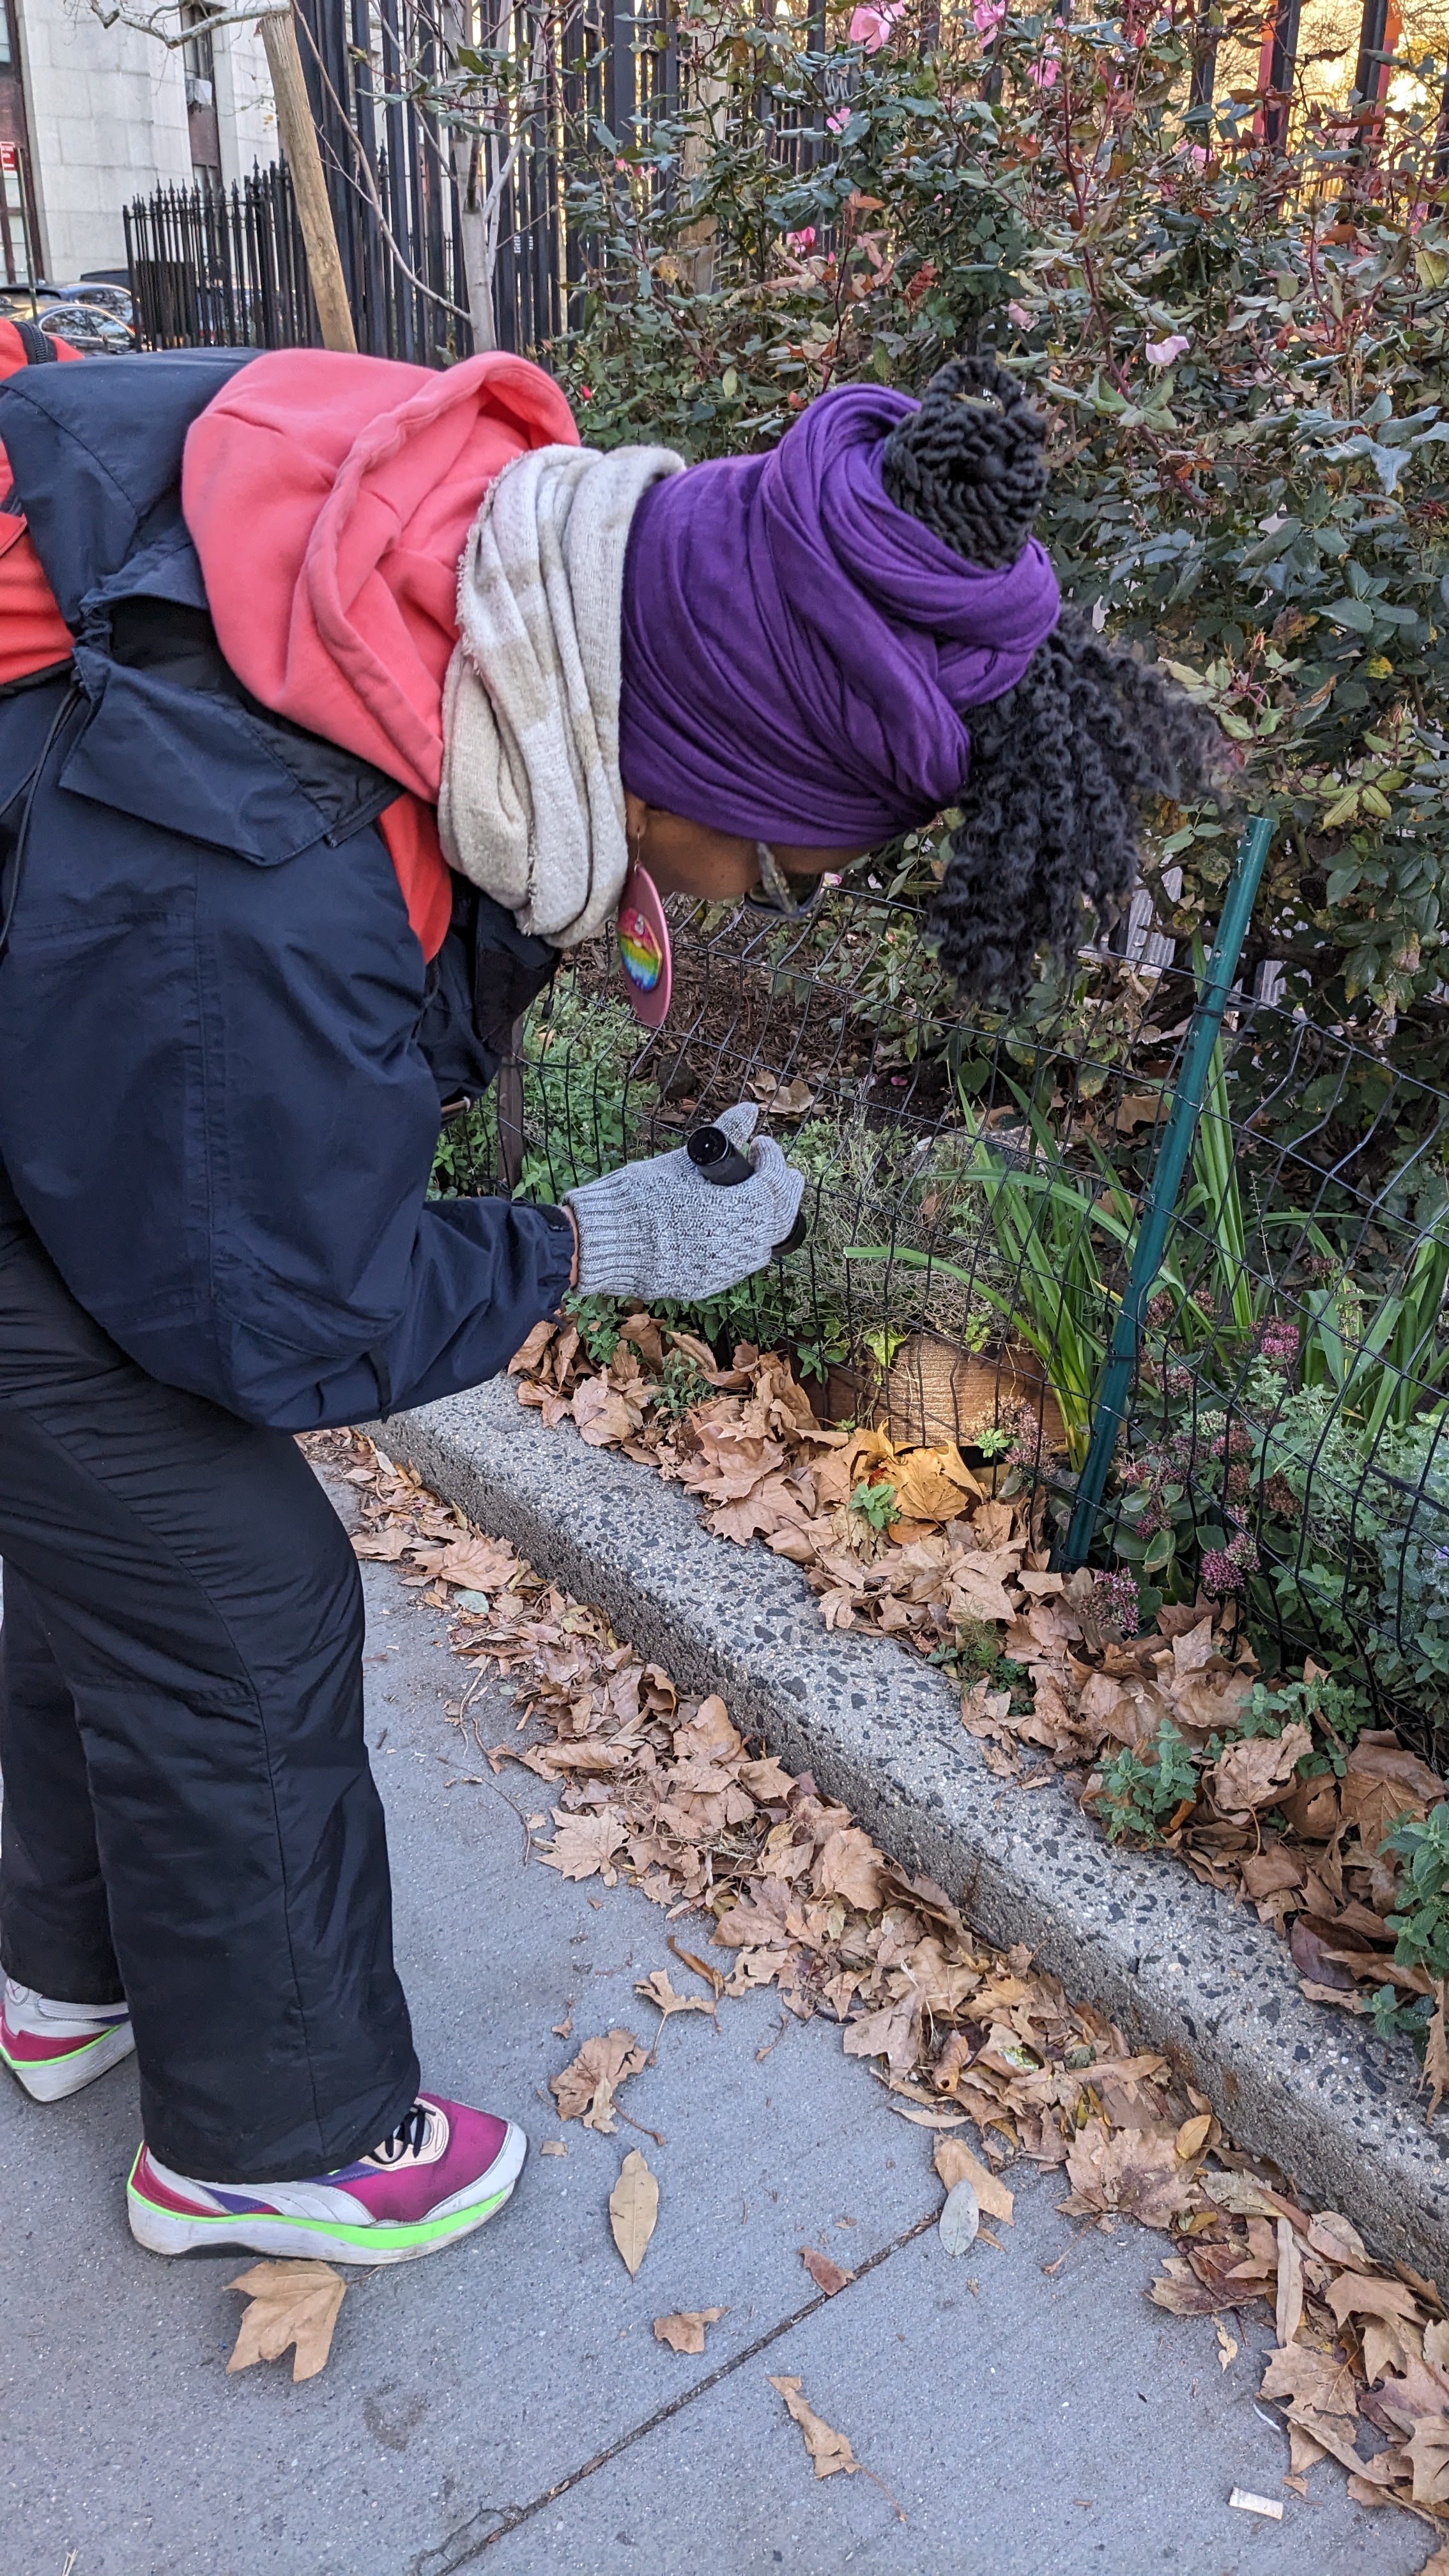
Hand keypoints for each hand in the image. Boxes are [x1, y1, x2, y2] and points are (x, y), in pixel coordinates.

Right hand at [565, 1103, 803, 1303]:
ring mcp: (719, 1270)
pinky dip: (746, 1243)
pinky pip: (740, 1265)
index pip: (774, 1186)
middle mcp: (730, 1246)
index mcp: (727, 1212)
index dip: (774, 1160)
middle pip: (779, 1219)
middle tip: (776, 1171)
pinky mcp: (704, 1285)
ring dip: (768, 1220)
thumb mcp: (681, 1162)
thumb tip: (749, 1109)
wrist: (599, 1242)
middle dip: (783, 1190)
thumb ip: (724, 1134)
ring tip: (758, 1197)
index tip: (761, 1144)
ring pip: (763, 1246)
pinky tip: (734, 1226)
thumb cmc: (635, 1197)